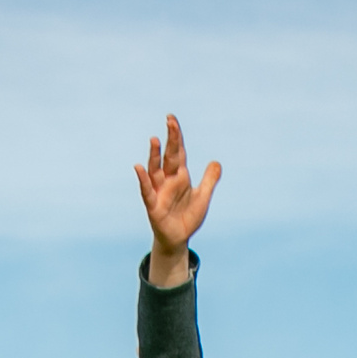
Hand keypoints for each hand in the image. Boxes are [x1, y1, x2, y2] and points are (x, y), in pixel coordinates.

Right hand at [135, 115, 219, 281]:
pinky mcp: (153, 205)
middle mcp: (168, 180)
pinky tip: (139, 168)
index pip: (178, 152)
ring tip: (154, 140)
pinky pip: (147, 191)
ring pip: (155, 170)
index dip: (176, 136)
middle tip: (170, 120)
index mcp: (180, 176)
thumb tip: (217, 162)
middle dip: (170, 139)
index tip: (172, 119)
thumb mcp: (203, 197)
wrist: (179, 238)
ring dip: (154, 155)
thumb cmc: (188, 216)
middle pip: (169, 156)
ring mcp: (159, 191)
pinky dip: (143, 180)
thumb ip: (209, 180)